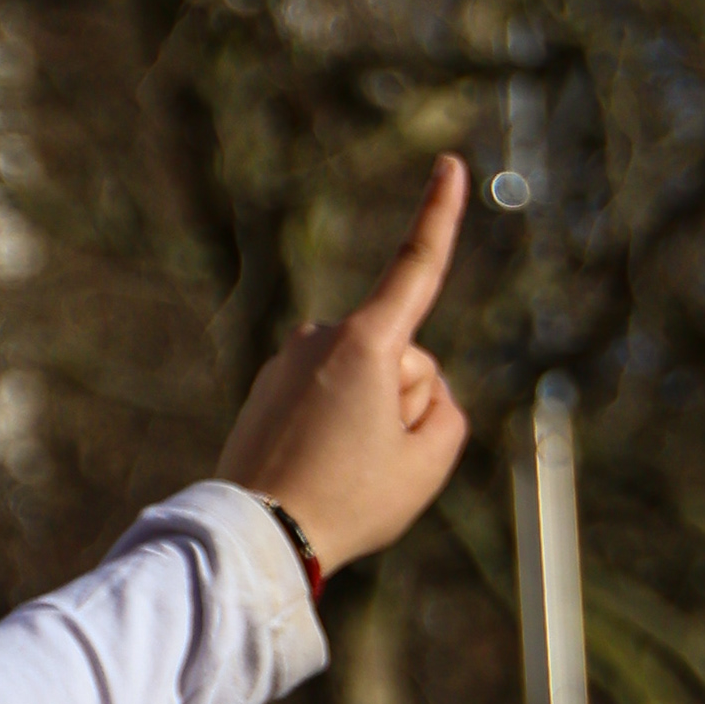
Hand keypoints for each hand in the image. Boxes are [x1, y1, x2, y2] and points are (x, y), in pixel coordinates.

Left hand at [220, 156, 471, 572]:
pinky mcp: (268, 391)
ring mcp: (288, 363)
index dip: (440, 215)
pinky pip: (329, 403)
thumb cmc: (346, 501)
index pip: (416, 267)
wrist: (255, 540)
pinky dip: (335, 431)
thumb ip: (444, 411)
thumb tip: (411, 394)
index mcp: (364, 342)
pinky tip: (315, 471)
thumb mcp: (428, 461)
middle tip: (373, 463)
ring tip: (337, 473)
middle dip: (405, 401)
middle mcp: (320, 338)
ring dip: (370, 421)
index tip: (449, 163)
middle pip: (402, 359)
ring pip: (365, 384)